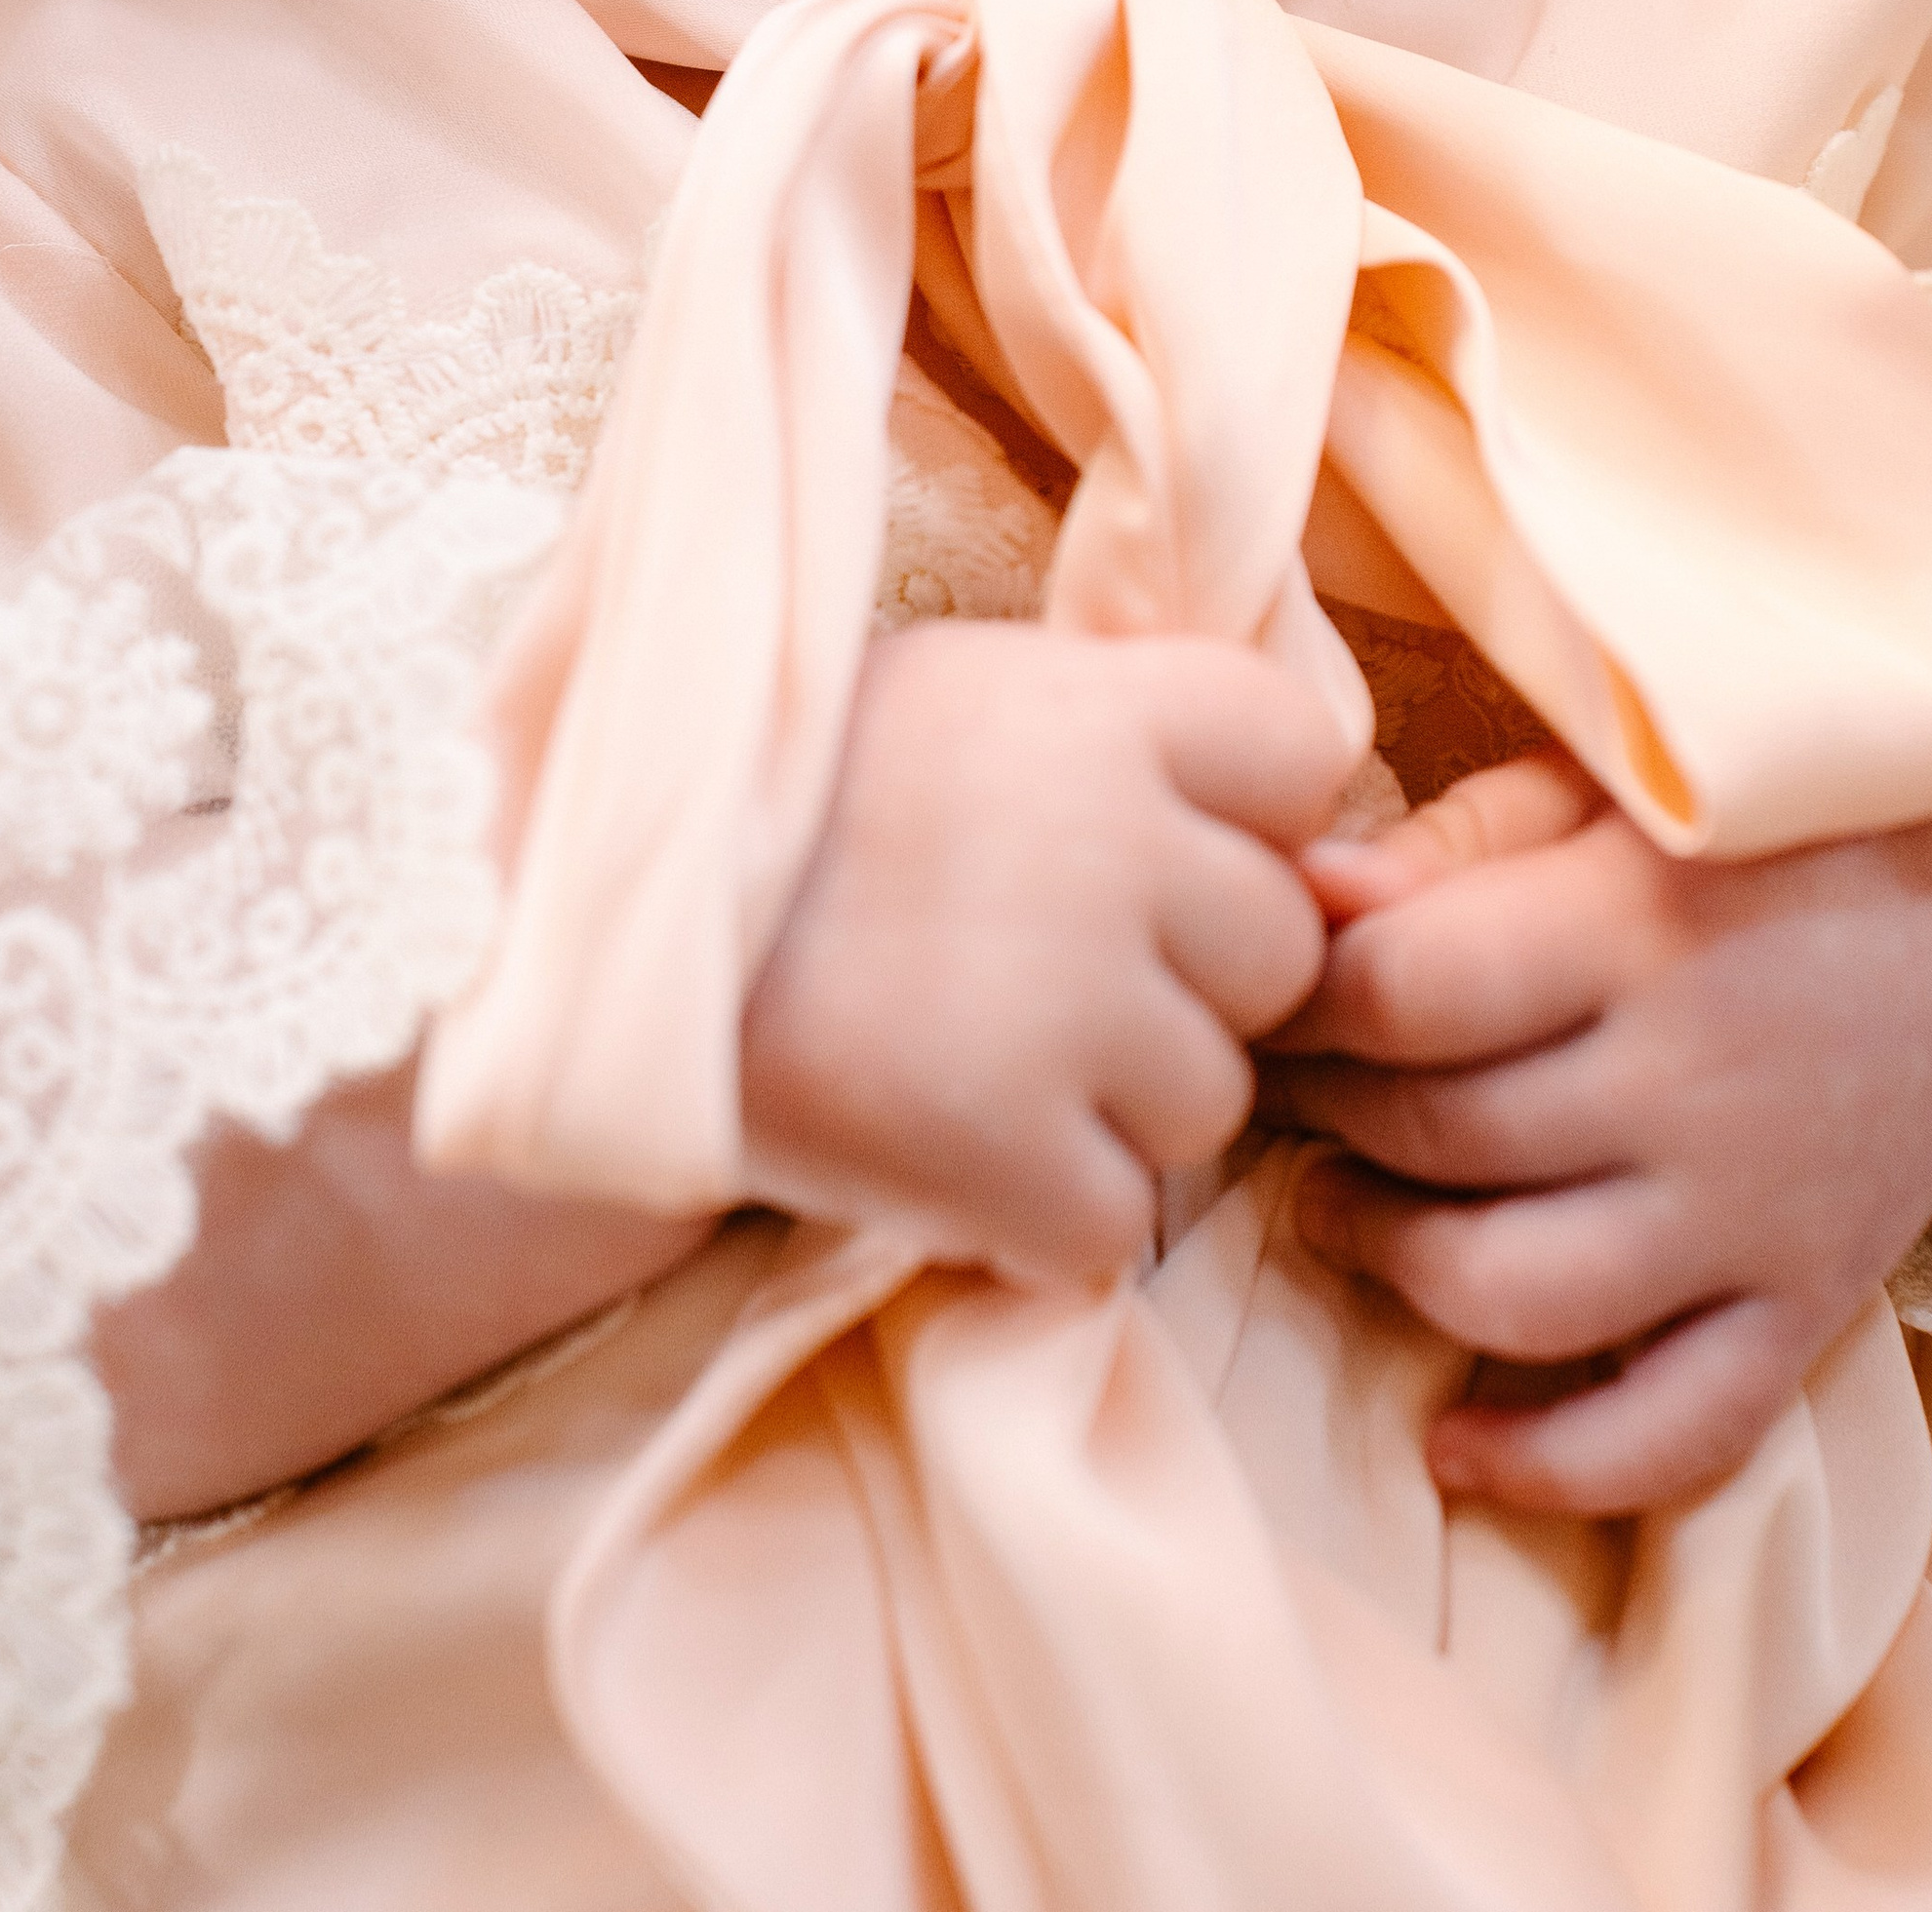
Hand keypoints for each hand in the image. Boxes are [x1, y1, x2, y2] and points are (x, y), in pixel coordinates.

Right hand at [740, 621, 1349, 1286]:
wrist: (575, 920)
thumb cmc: (783, 797)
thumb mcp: (969, 702)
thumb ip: (1146, 756)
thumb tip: (1355, 878)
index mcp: (1104, 706)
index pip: (1301, 760)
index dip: (1232, 818)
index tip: (1130, 841)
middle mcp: (1110, 844)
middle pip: (1275, 951)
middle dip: (1182, 981)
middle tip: (1028, 971)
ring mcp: (1066, 1007)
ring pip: (1210, 1103)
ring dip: (1112, 1108)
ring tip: (961, 1054)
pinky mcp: (1005, 1157)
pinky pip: (1115, 1228)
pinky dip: (1034, 1217)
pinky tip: (933, 1145)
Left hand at [1261, 758, 1931, 1513]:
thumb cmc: (1761, 845)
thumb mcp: (1615, 796)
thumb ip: (1461, 841)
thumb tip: (1302, 891)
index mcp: (1636, 929)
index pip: (1402, 992)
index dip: (1292, 998)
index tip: (1247, 981)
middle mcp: (1694, 1085)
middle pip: (1436, 1133)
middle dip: (1317, 1113)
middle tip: (1267, 1083)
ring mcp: (1753, 1217)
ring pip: (1517, 1294)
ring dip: (1390, 1264)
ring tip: (1331, 1208)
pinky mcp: (1803, 1312)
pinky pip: (1672, 1436)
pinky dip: (1551, 1466)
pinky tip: (1452, 1439)